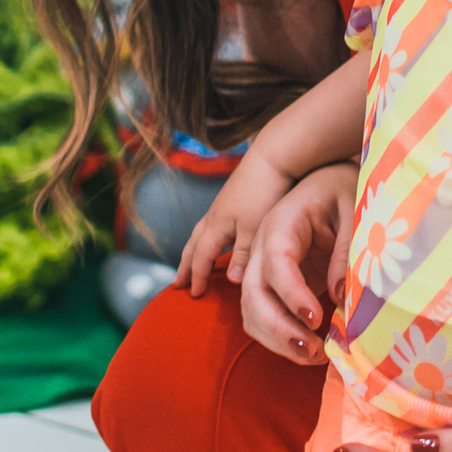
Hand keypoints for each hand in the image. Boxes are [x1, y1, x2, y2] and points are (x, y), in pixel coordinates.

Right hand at [175, 150, 292, 295]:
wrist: (273, 156)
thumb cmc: (265, 194)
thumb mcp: (254, 229)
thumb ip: (242, 255)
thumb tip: (229, 280)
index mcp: (216, 226)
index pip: (201, 258)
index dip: (197, 277)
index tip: (193, 295)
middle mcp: (214, 216)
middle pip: (194, 246)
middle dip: (186, 266)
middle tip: (177, 283)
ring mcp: (222, 205)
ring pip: (201, 233)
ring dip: (193, 250)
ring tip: (190, 261)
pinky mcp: (233, 197)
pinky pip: (212, 223)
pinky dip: (207, 237)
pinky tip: (216, 236)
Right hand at [238, 164, 357, 364]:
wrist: (327, 181)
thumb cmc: (342, 193)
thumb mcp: (352, 212)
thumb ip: (346, 252)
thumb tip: (340, 296)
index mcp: (281, 222)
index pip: (276, 263)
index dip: (292, 294)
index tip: (316, 320)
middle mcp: (261, 245)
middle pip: (253, 292)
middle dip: (280, 327)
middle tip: (315, 351)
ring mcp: (260, 265)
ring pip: (251, 309)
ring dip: (277, 339)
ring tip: (314, 357)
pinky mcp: (268, 282)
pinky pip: (259, 314)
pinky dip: (277, 337)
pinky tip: (306, 350)